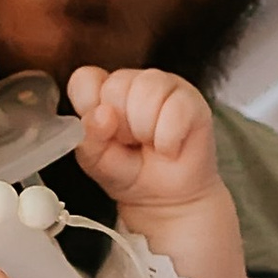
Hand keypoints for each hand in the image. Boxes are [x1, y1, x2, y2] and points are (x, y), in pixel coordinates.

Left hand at [68, 64, 219, 215]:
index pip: (85, 79)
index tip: (101, 131)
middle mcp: (134, 82)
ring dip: (145, 130)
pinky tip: (168, 148)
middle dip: (120, 126)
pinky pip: (175, 109)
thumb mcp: (96, 161)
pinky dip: (168, 139)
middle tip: (130, 143)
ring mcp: (165, 86)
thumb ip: (89, 138)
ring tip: (150, 144)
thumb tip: (102, 114)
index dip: (88, 106)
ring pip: (146, 91)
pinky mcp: (192, 100)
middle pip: (115, 86)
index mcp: (103, 91)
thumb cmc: (130, 172)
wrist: (165, 199)